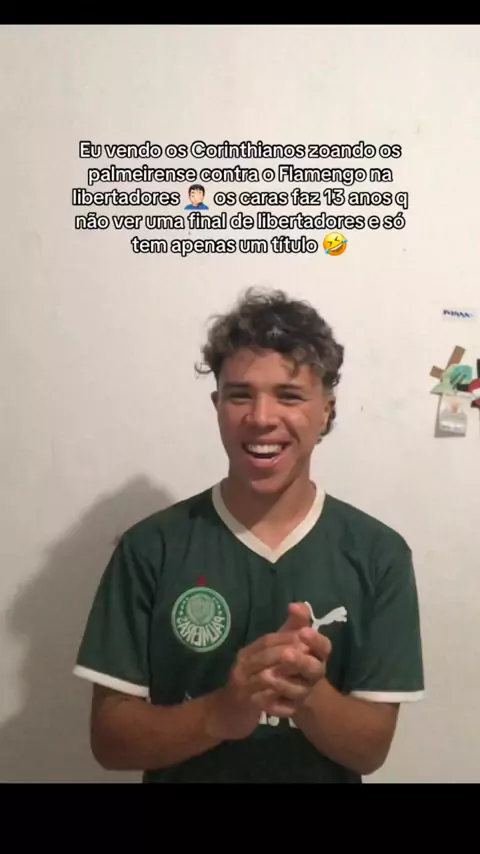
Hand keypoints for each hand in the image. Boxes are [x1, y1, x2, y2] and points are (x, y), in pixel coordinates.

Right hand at [208, 606, 329, 740]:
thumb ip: (285, 634)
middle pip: (266, 655)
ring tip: (306, 680)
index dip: (287, 637)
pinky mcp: (246, 706)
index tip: (308, 637)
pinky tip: (295, 705)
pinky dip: (280, 704)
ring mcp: (242, 687)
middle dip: (290, 653)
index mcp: (248, 653)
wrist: (228, 713)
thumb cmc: (252, 681)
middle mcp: (242, 666)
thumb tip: (298, 605)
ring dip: (287, 678)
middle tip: (310, 655)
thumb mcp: (267, 659)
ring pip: (266, 678)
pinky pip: (264, 703)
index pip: (267, 640)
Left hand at [262, 603, 330, 716]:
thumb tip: (295, 605)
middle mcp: (315, 675)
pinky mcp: (293, 709)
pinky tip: (261, 698)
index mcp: (319, 656)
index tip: (303, 632)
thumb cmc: (296, 658)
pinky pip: (285, 709)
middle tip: (286, 654)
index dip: (315, 641)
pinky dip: (275, 705)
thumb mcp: (295, 638)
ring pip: (298, 691)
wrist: (297, 692)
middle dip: (301, 662)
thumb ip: (297, 622)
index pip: (325, 647)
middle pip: (314, 670)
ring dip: (284, 683)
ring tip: (266, 675)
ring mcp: (305, 693)